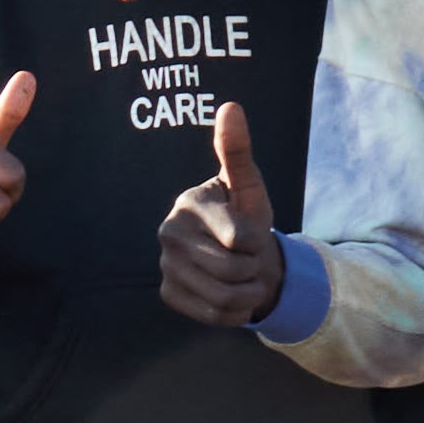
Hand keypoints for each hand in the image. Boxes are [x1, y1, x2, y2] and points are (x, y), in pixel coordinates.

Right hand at [156, 100, 285, 326]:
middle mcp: (168, 234)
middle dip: (253, 269)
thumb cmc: (246, 215)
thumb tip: (230, 107)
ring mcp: (165, 265)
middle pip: (231, 270)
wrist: (240, 255)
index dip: (258, 242)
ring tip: (245, 277)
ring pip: (223, 297)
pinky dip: (234, 311)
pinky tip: (233, 294)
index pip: (238, 239)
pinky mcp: (167, 293)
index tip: (253, 232)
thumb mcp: (249, 185)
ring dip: (248, 293)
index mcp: (189, 204)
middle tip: (249, 258)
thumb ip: (238, 149)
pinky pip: (213, 315)